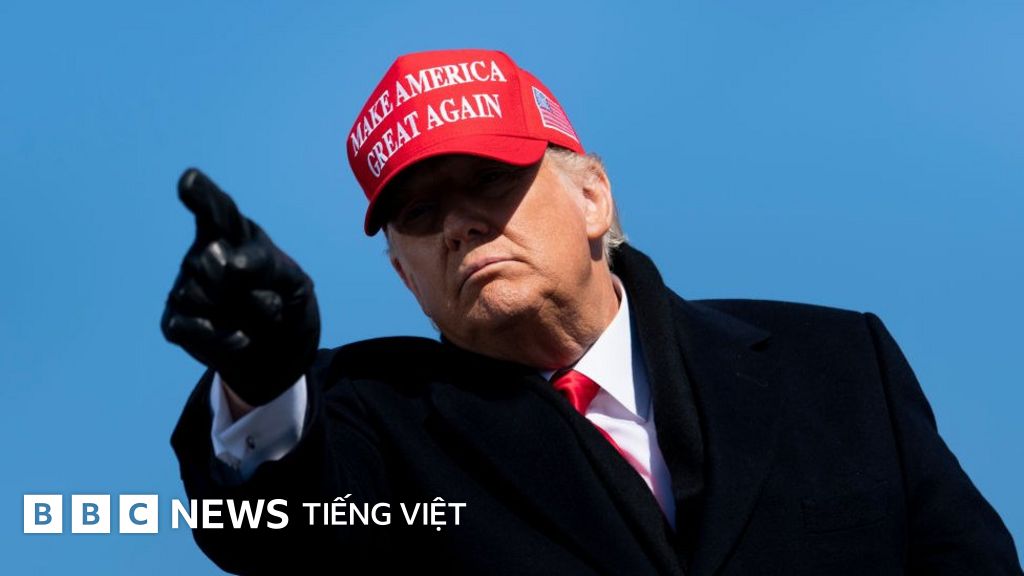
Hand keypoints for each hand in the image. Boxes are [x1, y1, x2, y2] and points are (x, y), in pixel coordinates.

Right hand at [161, 168, 319, 405]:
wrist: (280, 349)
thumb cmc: (286, 302)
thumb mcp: (296, 283)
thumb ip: (268, 266)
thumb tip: (228, 266)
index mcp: (235, 234)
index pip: (217, 210)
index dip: (202, 195)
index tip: (189, 179)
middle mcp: (203, 253)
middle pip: (212, 259)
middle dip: (244, 283)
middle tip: (272, 299)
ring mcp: (186, 286)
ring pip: (200, 295)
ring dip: (240, 312)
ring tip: (257, 316)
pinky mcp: (176, 321)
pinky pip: (192, 327)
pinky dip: (222, 337)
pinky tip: (243, 337)